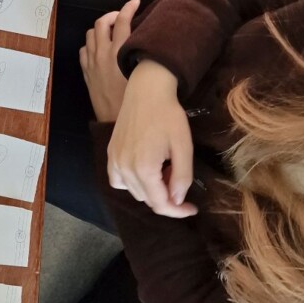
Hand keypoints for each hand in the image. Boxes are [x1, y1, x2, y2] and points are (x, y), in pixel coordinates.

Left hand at [79, 0, 139, 121]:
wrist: (115, 122)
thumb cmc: (135, 100)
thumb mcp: (143, 74)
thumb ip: (142, 54)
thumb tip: (146, 41)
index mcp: (118, 52)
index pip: (122, 21)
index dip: (128, 7)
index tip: (135, 2)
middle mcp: (102, 54)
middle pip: (101, 23)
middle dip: (112, 15)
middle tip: (122, 17)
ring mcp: (91, 63)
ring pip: (90, 35)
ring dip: (100, 29)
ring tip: (110, 31)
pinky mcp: (86, 73)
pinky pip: (83, 51)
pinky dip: (91, 44)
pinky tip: (99, 48)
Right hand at [107, 59, 197, 216]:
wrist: (147, 91)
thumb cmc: (169, 116)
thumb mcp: (183, 147)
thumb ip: (182, 177)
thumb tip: (176, 200)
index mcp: (144, 169)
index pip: (160, 204)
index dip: (178, 211)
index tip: (192, 208)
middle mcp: (124, 169)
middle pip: (147, 199)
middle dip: (167, 197)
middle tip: (178, 177)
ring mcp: (114, 161)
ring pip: (133, 192)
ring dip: (151, 190)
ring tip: (164, 170)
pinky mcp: (110, 153)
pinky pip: (118, 180)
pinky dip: (131, 183)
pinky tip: (142, 171)